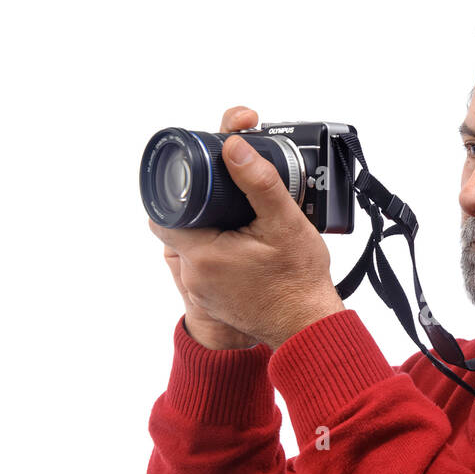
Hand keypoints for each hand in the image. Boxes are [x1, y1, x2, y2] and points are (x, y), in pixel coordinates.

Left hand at [148, 105, 345, 349]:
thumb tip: (233, 145)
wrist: (309, 327)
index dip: (180, 193)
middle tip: (232, 204)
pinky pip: (208, 270)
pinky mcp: (214, 303)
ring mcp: (203, 293)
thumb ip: (258, 181)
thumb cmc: (299, 282)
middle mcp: (195, 276)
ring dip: (215, 234)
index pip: (165, 213)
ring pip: (196, 249)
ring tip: (245, 227)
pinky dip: (223, 256)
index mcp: (203, 254)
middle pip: (181, 229)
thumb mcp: (285, 222)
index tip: (202, 183)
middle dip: (203, 211)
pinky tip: (249, 252)